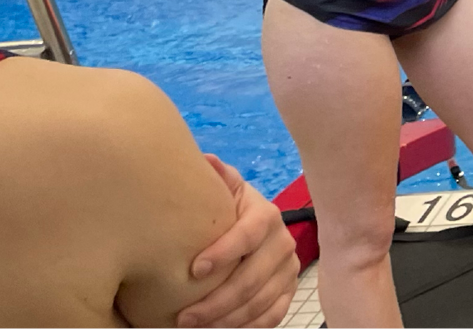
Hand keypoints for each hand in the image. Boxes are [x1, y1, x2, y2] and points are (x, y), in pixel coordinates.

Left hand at [175, 156, 297, 327]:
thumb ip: (217, 177)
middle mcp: (283, 242)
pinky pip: (273, 315)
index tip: (194, 270)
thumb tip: (208, 160)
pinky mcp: (288, 291)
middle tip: (184, 316)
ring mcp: (288, 269)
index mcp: (266, 215)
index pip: (250, 234)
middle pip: (253, 277)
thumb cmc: (226, 210)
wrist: (248, 228)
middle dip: (217, 300)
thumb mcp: (224, 190)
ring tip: (195, 326)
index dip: (225, 252)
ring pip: (261, 301)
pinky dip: (249, 325)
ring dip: (227, 318)